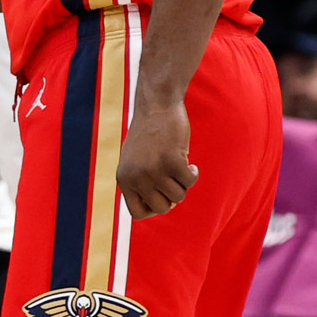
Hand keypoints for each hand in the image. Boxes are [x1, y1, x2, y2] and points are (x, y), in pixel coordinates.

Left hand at [116, 101, 198, 219]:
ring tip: (180, 165)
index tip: (162, 195)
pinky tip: (190, 163)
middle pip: (162, 208)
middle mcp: (136, 177)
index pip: (138, 213)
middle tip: (174, 178)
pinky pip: (190, 181)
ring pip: (178, 196)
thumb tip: (162, 209)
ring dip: (183, 182)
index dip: (154, 208)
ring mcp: (153, 170)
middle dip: (172, 196)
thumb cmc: (149, 133)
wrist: (156, 103)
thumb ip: (141, 184)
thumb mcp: (136, 161)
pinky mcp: (171, 160)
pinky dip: (193, 173)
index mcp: (124, 179)